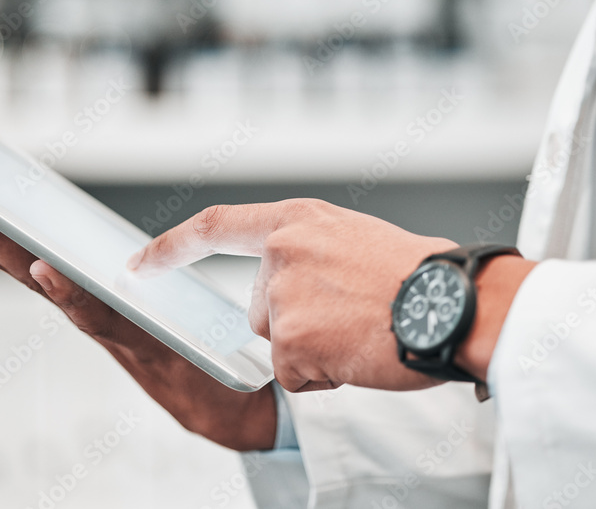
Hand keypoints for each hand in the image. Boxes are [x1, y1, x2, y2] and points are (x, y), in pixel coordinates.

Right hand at [0, 168, 276, 450]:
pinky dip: (66, 292)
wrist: (224, 399)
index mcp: (84, 287)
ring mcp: (103, 324)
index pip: (25, 244)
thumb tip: (95, 227)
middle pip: (15, 257)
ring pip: (40, 281)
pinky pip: (94, 314)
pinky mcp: (137, 342)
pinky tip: (44, 266)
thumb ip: (118, 265)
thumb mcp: (145, 291)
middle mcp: (83, 304)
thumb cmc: (185, 342)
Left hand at [128, 199, 536, 392]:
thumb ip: (312, 255)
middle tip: (352, 316)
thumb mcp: (357, 239)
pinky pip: (295, 375)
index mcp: (298, 220)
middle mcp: (281, 252)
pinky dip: (325, 375)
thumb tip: (296, 289)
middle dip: (295, 322)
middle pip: (259, 306)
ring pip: (278, 344)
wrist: (455, 304)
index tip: (140, 262)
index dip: (172, 246)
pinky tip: (358, 354)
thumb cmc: (422, 276)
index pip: (217, 226)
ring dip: (314, 349)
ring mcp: (282, 297)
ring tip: (362, 331)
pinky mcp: (289, 341)